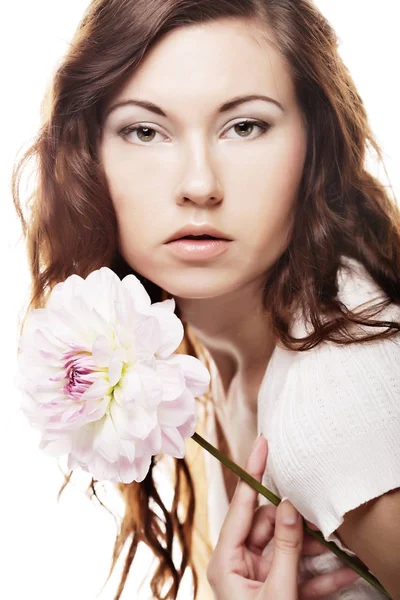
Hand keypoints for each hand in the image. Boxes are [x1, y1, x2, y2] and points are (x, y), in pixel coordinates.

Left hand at [206, 434, 359, 599]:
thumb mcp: (276, 591)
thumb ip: (285, 548)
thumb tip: (290, 506)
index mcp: (227, 558)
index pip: (242, 506)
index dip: (253, 472)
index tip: (263, 444)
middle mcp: (241, 563)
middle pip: (272, 527)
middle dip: (300, 523)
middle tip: (322, 513)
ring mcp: (261, 577)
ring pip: (292, 550)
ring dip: (318, 550)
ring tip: (343, 543)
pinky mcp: (279, 591)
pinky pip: (301, 575)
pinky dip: (322, 574)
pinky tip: (347, 569)